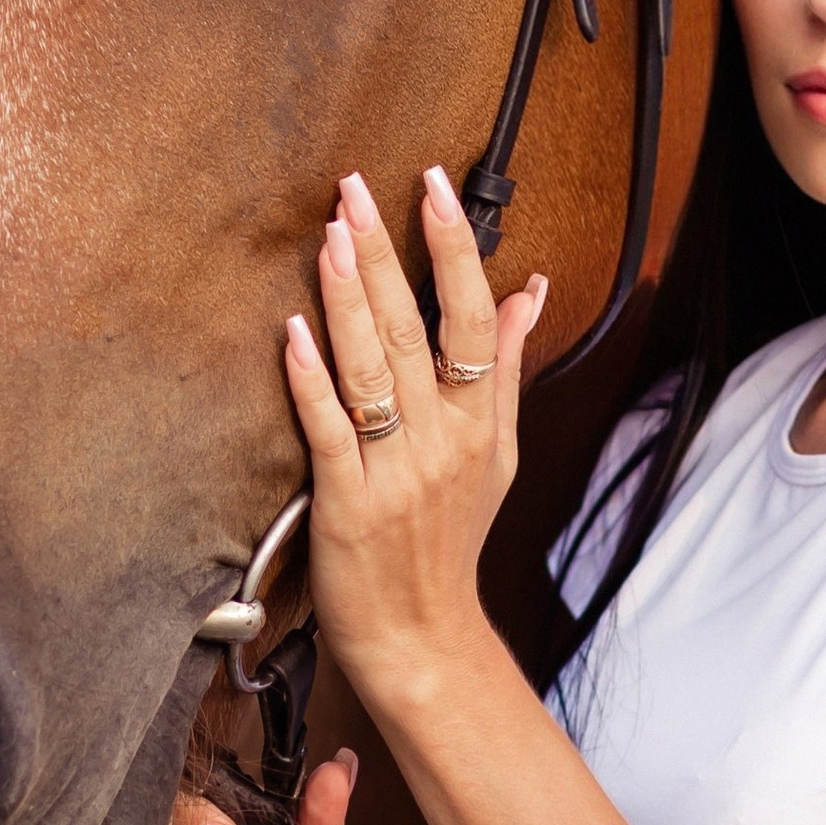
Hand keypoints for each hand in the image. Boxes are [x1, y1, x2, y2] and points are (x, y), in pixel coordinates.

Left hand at [282, 163, 546, 705]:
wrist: (423, 637)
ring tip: (332, 235)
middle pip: (416, 330)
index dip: (455, 250)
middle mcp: (443, 440)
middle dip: (387, 252)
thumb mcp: (497, 454)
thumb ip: (508, 368)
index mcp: (481, 423)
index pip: (476, 320)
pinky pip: (329, 429)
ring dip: (349, 299)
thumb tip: (532, 292)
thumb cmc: (452, 542)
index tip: (435, 187)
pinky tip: (294, 331)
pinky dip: (311, 379)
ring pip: (372, 369)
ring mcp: (394, 471)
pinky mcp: (346, 503)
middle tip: (356, 188)